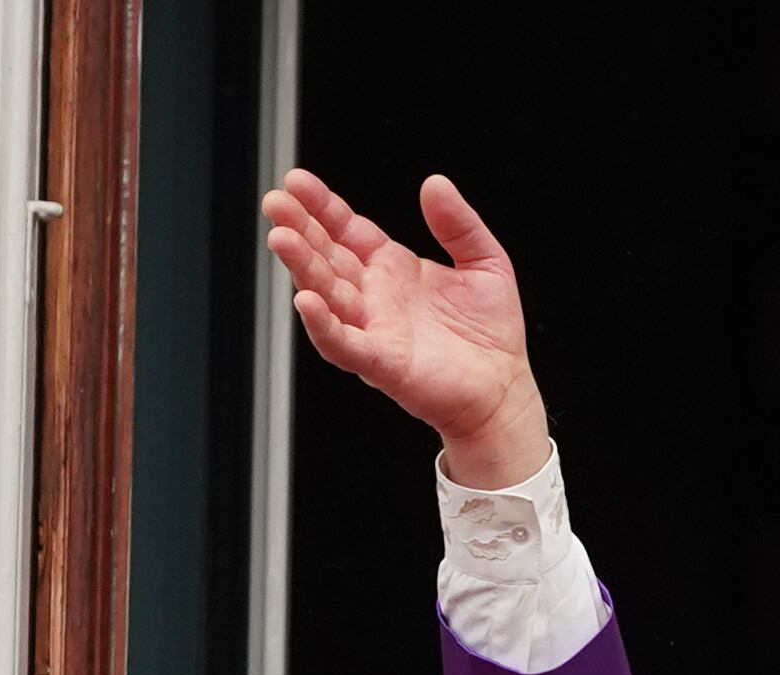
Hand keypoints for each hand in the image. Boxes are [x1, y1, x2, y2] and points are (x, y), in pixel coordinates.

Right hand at [263, 170, 551, 488]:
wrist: (504, 389)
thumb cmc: (492, 333)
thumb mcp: (485, 261)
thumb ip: (458, 223)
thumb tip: (434, 183)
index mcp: (392, 268)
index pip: (346, 230)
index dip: (321, 206)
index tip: (296, 181)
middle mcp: (374, 297)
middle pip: (326, 256)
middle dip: (299, 229)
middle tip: (275, 203)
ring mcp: (373, 329)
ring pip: (326, 294)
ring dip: (301, 267)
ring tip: (281, 238)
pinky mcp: (381, 363)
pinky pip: (343, 343)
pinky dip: (322, 324)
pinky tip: (306, 300)